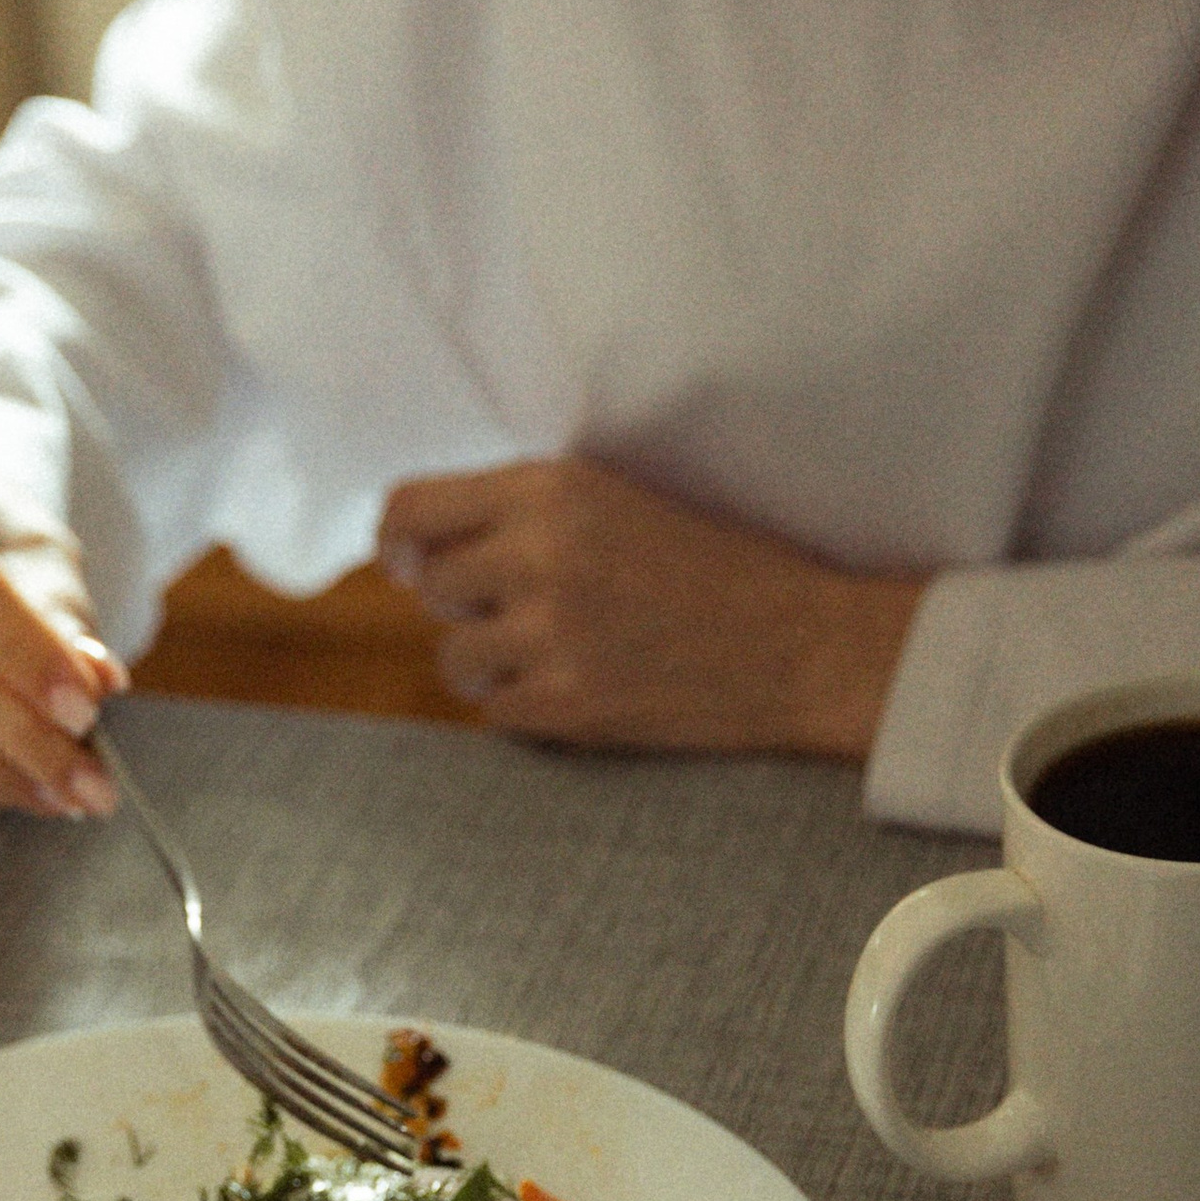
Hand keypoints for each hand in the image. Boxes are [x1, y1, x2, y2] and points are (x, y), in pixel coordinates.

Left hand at [376, 457, 926, 757]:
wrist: (801, 644)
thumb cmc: (714, 565)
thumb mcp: (616, 499)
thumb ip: (524, 510)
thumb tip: (415, 548)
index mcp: (551, 489)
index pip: (410, 509)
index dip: (397, 540)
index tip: (408, 560)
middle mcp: (540, 554)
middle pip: (431, 588)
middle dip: (465, 602)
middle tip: (528, 607)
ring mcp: (551, 634)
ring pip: (453, 657)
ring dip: (488, 659)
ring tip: (555, 650)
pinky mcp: (568, 703)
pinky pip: (493, 711)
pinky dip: (523, 705)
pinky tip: (579, 684)